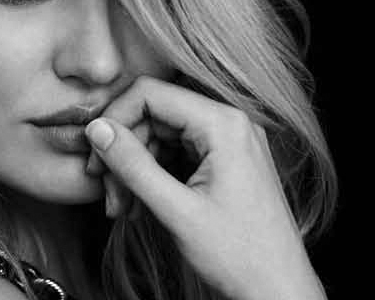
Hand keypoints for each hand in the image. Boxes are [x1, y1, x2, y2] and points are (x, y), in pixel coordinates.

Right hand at [84, 76, 325, 299]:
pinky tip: (139, 206)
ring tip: (122, 207)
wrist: (279, 290)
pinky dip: (152, 177)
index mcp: (224, 124)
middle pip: (153, 116)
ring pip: (160, 137)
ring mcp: (228, 142)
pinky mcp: (224, 162)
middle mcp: (229, 123)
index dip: (115, 118)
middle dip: (123, 152)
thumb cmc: (241, 256)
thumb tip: (97, 129)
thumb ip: (133, 166)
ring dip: (134, 169)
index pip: (151, 93)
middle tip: (106, 190)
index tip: (94, 153)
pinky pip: (176, 155)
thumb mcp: (177, 210)